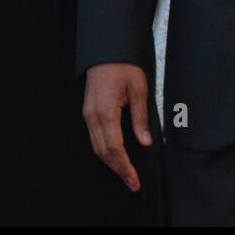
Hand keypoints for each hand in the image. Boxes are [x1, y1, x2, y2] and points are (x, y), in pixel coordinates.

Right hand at [82, 63, 153, 190]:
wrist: (107, 50)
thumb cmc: (124, 66)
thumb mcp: (139, 89)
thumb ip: (141, 118)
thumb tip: (146, 142)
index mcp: (106, 112)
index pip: (115, 148)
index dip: (125, 167)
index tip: (134, 180)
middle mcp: (92, 116)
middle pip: (104, 152)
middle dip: (118, 170)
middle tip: (132, 183)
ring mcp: (88, 114)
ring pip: (97, 147)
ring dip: (111, 163)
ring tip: (126, 174)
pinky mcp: (88, 112)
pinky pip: (95, 137)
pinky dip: (105, 151)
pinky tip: (116, 156)